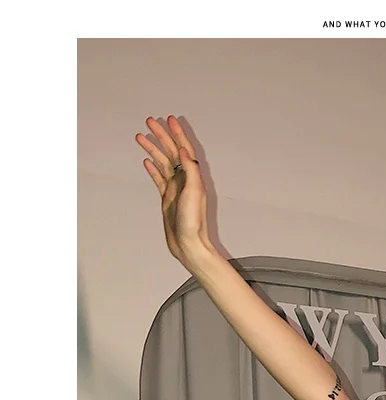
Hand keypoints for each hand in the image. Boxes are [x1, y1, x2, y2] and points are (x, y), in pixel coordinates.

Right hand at [135, 115, 213, 269]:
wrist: (188, 244)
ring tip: (140, 137)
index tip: (169, 119)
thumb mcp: (195, 192)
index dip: (177, 134)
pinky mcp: (167, 199)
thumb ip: (190, 170)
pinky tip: (146, 160)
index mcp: (192, 177)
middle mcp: (184, 181)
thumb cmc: (193, 222)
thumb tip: (184, 150)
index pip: (184, 149)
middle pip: (171, 152)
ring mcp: (175, 189)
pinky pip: (158, 178)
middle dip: (161, 136)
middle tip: (149, 122)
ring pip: (162, 163)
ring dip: (153, 149)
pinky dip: (152, 168)